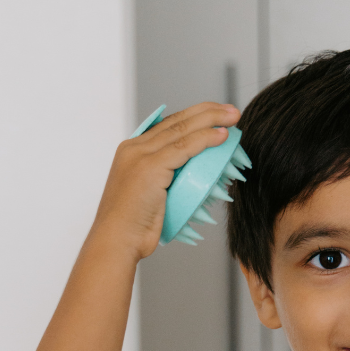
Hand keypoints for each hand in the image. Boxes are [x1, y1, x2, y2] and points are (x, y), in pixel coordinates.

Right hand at [92, 102, 240, 259]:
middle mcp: (134, 148)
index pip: (166, 126)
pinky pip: (184, 147)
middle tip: (231, 110)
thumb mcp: (147, 197)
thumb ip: (162, 182)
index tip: (214, 116)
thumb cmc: (132, 227)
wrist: (116, 240)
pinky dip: (205, 139)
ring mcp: (141, 156)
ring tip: (233, 117)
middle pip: (176, 121)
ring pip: (182, 129)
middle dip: (207, 112)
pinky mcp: (150, 167)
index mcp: (131, 152)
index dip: (192, 118)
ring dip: (211, 120)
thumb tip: (184, 182)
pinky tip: (222, 136)